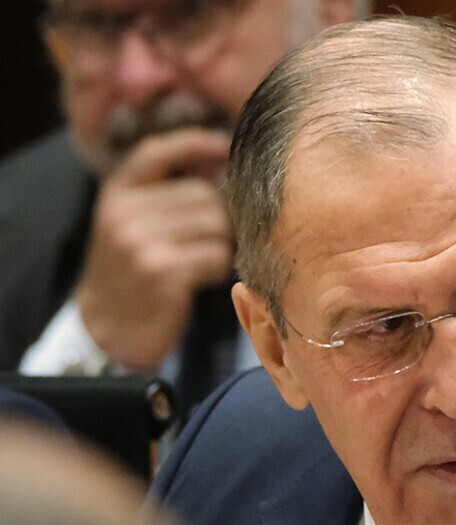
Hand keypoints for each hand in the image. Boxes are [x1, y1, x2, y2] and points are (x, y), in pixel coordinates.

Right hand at [75, 128, 232, 370]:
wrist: (109, 326)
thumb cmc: (134, 269)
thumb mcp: (134, 222)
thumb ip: (165, 192)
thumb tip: (221, 157)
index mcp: (117, 194)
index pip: (157, 152)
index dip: (194, 143)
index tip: (224, 146)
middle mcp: (125, 213)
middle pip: (204, 194)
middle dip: (219, 217)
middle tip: (208, 241)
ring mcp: (141, 242)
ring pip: (217, 225)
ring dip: (221, 245)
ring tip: (202, 260)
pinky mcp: (163, 271)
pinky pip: (218, 255)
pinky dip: (220, 267)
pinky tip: (203, 277)